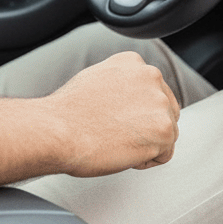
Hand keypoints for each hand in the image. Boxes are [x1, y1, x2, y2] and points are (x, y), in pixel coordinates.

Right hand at [41, 52, 180, 176]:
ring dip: (146, 144)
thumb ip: (120, 83)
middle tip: (115, 134)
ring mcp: (160, 103)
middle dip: (146, 127)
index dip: (134, 113)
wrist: (55, 132)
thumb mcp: (94, 80)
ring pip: (167, 133)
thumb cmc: (65, 115)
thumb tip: (130, 98)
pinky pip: (165, 154)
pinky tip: (123, 153)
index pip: (152, 92)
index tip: (115, 120)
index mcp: (133, 62)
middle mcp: (151, 76)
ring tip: (115, 142)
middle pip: (165, 111)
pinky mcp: (164, 129)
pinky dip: (146, 161)